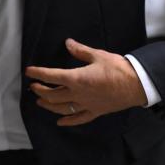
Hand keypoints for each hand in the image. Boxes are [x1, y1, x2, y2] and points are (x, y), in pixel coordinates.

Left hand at [25, 38, 147, 125]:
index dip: (38, 73)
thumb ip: (80, 50)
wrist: (135, 85)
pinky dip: (68, 121)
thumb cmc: (118, 69)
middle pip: (53, 95)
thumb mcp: (97, 55)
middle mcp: (78, 94)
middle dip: (40, 90)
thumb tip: (68, 43)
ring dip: (48, 105)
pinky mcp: (95, 111)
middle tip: (33, 86)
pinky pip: (78, 118)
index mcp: (77, 78)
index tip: (29, 71)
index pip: (51, 76)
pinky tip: (60, 122)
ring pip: (61, 108)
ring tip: (40, 102)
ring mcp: (86, 105)